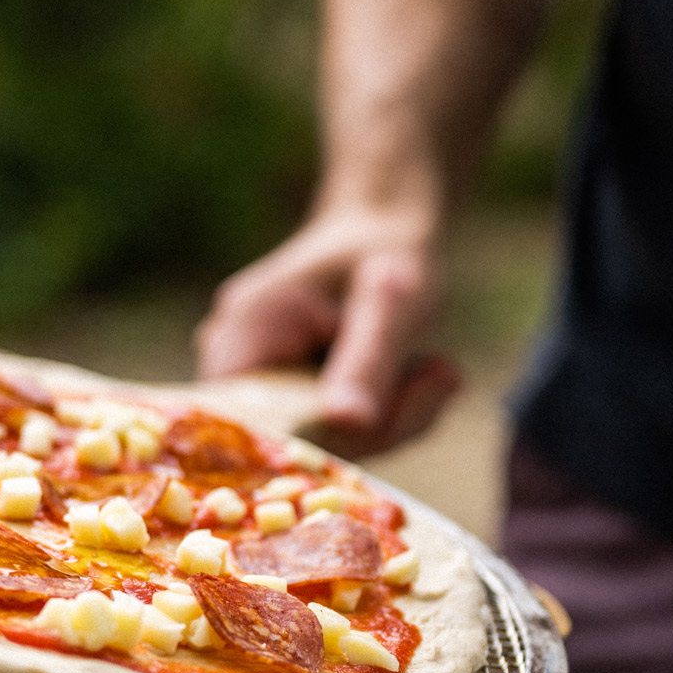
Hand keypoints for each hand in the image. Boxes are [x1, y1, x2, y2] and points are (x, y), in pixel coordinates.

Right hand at [194, 211, 459, 458]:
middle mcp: (234, 363)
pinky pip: (335, 430)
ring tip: (437, 369)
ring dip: (388, 419)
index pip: (252, 424)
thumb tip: (348, 424)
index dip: (313, 444)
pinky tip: (419, 375)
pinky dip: (383, 414)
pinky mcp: (289, 394)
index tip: (385, 420)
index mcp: (242, 333)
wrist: (382, 228)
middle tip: (438, 379)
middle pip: (293, 439)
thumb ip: (367, 361)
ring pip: (321, 441)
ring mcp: (259, 381)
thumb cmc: (383, 248)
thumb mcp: (389, 300)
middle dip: (372, 428)